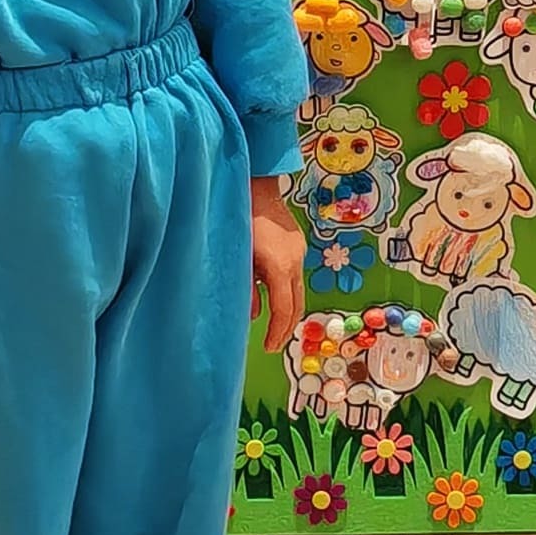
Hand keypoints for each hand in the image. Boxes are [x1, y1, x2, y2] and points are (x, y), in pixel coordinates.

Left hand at [250, 182, 305, 341]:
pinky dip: (285, 289)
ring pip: (298, 289)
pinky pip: (294, 274)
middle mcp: (295, 261)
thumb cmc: (238, 222)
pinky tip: (271, 291)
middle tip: (274, 343)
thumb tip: (252, 316)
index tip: (270, 348)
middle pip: (297, 304)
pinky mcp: (298, 244)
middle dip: (287, 326)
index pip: (283, 309)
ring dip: (287, 308)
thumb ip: (244, 289)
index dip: (278, 332)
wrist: (255, 186)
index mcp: (278, 267)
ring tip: (272, 322)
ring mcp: (299, 251)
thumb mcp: (236, 259)